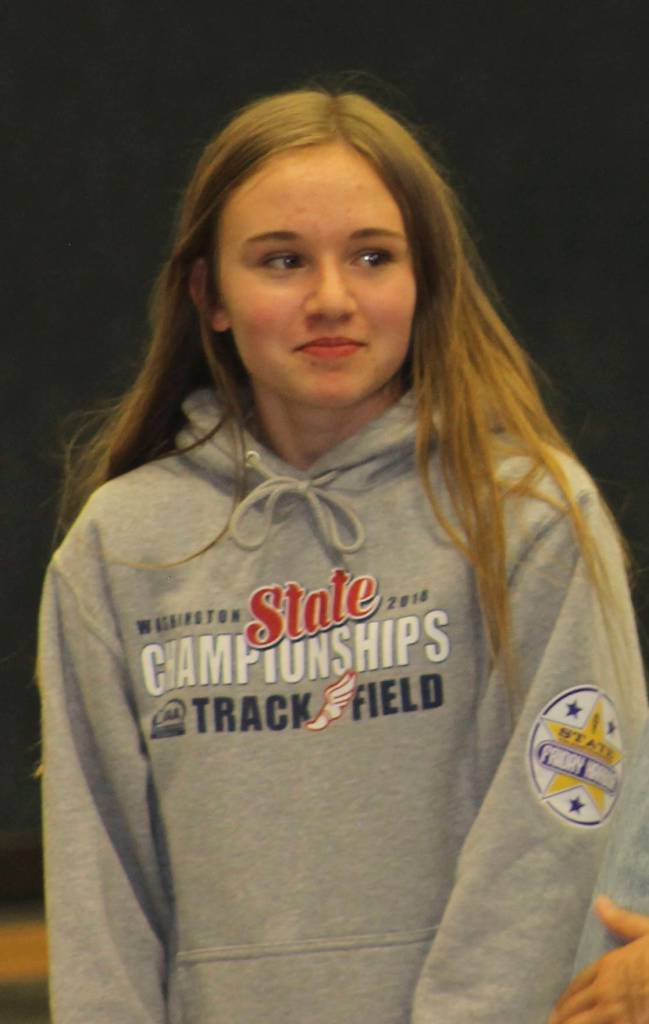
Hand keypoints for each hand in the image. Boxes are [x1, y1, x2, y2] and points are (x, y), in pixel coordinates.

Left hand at [549, 897, 648, 1022]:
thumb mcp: (646, 930)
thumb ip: (621, 920)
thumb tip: (599, 901)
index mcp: (608, 966)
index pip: (578, 982)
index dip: (567, 995)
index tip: (558, 1005)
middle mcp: (606, 990)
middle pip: (575, 1006)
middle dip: (562, 1016)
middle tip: (551, 1022)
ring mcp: (617, 1013)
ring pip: (583, 1023)